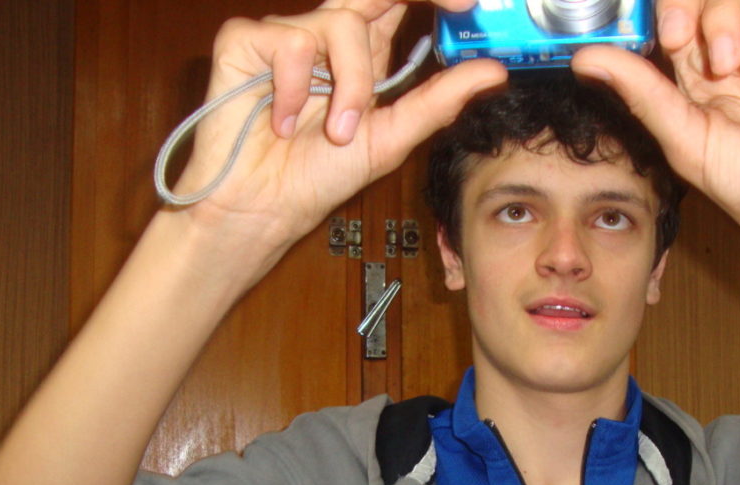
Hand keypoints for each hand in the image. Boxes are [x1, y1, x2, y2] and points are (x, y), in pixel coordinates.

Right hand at [173, 0, 506, 274]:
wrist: (263, 208)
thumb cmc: (317, 177)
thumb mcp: (391, 138)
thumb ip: (437, 100)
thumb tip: (494, 70)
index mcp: (362, 55)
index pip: (398, 2)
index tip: (469, 5)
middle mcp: (326, 35)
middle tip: (455, 5)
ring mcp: (286, 34)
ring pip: (342, 24)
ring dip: (350, 87)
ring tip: (334, 133)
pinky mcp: (245, 41)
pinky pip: (291, 41)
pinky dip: (294, 89)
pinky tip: (282, 123)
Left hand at [571, 0, 739, 277]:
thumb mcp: (685, 139)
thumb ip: (641, 92)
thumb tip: (585, 59)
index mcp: (696, 75)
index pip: (671, 18)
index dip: (662, 14)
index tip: (663, 37)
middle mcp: (735, 50)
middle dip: (687, 4)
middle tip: (683, 38)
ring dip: (725, 14)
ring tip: (730, 64)